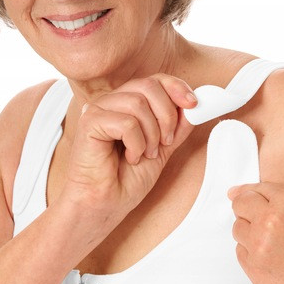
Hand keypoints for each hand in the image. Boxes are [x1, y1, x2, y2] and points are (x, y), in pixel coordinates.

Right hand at [60, 74, 196, 214]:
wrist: (106, 203)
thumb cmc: (126, 180)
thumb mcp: (162, 149)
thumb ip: (177, 127)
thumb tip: (195, 106)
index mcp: (127, 104)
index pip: (155, 80)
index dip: (177, 87)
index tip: (193, 104)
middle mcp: (112, 102)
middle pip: (148, 86)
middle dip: (167, 116)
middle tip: (166, 142)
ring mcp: (98, 110)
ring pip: (138, 104)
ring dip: (151, 134)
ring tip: (145, 154)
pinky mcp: (89, 122)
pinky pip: (126, 122)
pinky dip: (136, 143)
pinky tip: (130, 157)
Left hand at [228, 182, 283, 283]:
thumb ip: (280, 203)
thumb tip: (237, 193)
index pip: (255, 189)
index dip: (253, 195)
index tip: (247, 196)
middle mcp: (270, 221)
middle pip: (240, 205)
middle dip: (247, 210)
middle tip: (263, 222)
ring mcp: (259, 247)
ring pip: (238, 230)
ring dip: (250, 233)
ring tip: (277, 245)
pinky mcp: (255, 271)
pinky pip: (241, 254)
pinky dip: (252, 254)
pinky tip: (275, 260)